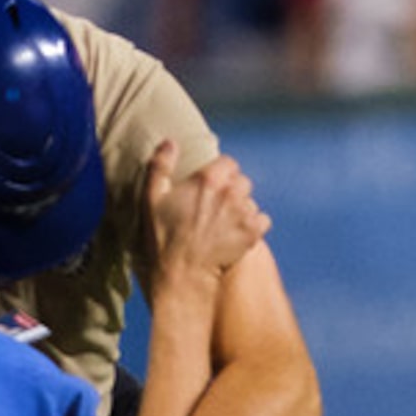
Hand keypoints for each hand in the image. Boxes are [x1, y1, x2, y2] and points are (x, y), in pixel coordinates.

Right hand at [143, 141, 268, 292]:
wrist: (181, 273)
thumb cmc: (163, 237)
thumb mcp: (152, 199)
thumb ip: (160, 166)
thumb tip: (170, 142)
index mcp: (208, 179)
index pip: (229, 162)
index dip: (220, 173)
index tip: (211, 186)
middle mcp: (230, 193)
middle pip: (242, 181)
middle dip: (232, 190)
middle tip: (216, 207)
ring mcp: (244, 214)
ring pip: (251, 202)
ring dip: (241, 209)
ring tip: (223, 223)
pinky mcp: (253, 234)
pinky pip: (263, 220)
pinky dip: (253, 225)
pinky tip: (236, 233)